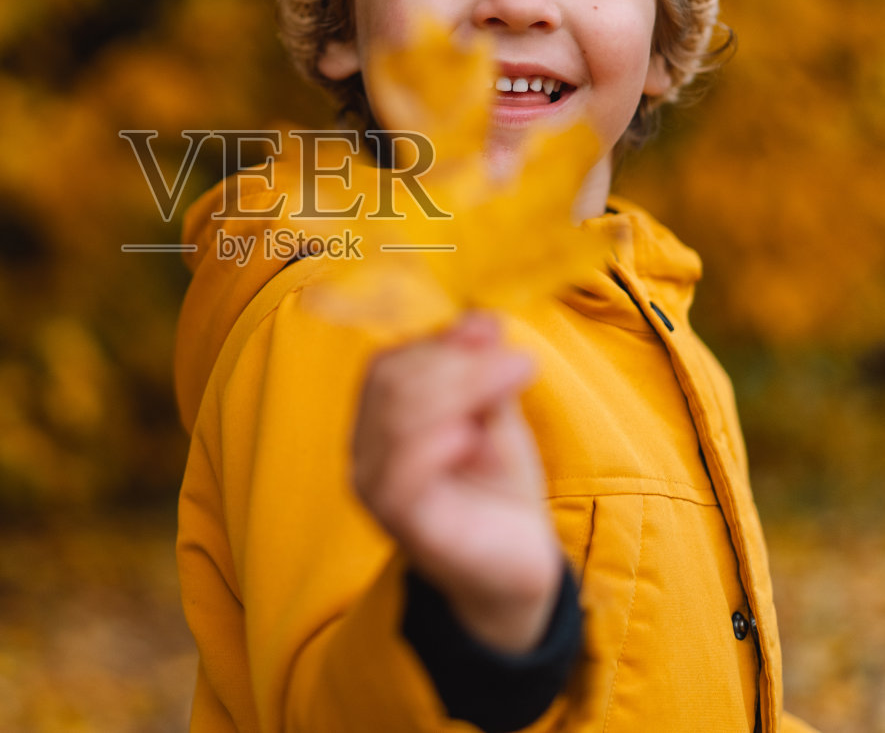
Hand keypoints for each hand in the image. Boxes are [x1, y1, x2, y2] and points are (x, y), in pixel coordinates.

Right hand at [351, 311, 561, 652]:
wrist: (517, 566)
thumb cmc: (499, 487)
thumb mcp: (495, 416)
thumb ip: (481, 371)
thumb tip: (482, 318)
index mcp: (381, 418)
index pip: (388, 364)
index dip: (436, 340)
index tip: (491, 329)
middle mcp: (366, 452)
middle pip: (389, 383)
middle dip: (455, 361)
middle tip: (518, 361)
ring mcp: (378, 490)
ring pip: (395, 421)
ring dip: (460, 388)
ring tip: (513, 380)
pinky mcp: (402, 526)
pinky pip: (399, 478)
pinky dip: (432, 446)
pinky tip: (469, 435)